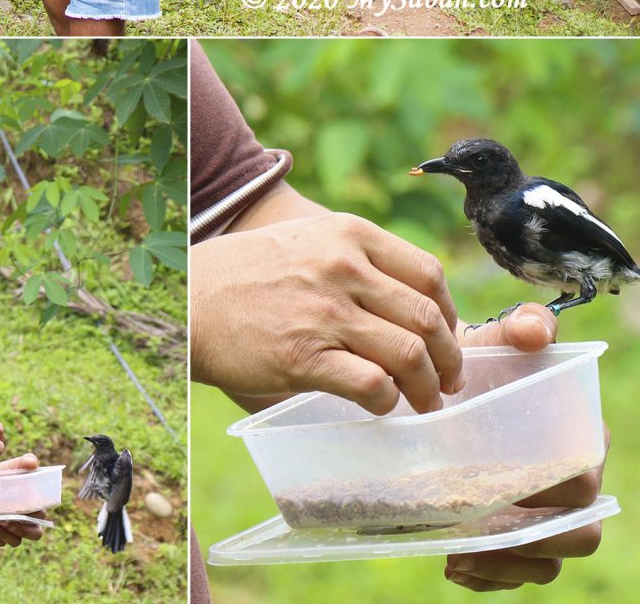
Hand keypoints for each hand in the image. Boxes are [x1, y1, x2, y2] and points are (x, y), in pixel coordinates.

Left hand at [0, 453, 45, 546]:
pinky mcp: (1, 533)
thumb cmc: (6, 473)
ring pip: (16, 542)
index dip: (33, 521)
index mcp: (36, 505)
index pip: (42, 519)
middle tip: (6, 521)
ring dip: (5, 534)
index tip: (19, 513)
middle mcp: (29, 519)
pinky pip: (1, 543)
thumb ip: (26, 461)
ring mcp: (15, 528)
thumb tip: (33, 463)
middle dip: (21, 531)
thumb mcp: (15, 465)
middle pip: (34, 535)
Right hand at [191, 213, 464, 414]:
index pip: (428, 273)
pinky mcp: (305, 356)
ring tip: (425, 402)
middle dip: (448, 358)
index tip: (447, 336)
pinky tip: (382, 406)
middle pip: (427, 317)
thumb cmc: (248, 273)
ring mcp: (325, 311)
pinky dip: (389, 403)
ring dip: (427, 388)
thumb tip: (409, 301)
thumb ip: (355, 259)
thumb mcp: (307, 241)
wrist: (190, 299)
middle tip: (447, 381)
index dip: (449, 313)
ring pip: (410, 354)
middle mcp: (343, 266)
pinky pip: (373, 385)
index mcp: (349, 234)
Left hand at [448, 305, 607, 590]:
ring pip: (552, 559)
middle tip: (478, 525)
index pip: (586, 475)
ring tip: (460, 551)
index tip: (507, 486)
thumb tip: (532, 333)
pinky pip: (526, 573)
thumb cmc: (484, 361)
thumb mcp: (499, 336)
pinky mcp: (527, 540)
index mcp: (583, 433)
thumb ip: (526, 324)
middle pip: (579, 528)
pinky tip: (453, 562)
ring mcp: (554, 514)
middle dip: (533, 535)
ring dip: (510, 562)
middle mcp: (578, 479)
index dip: (554, 488)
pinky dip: (492, 576)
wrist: (448, 385)